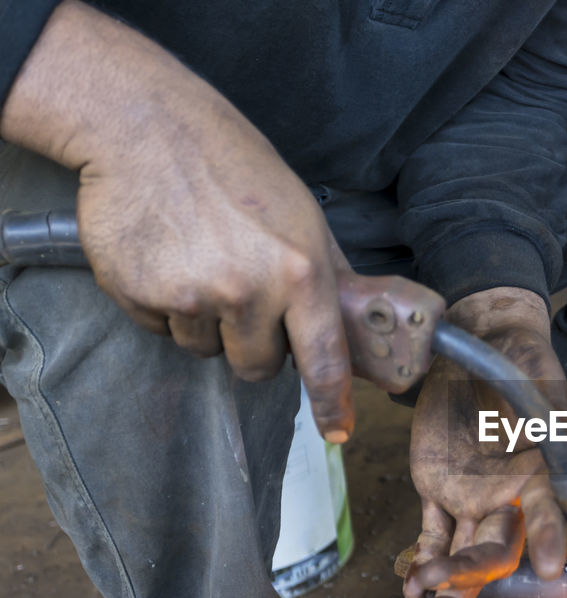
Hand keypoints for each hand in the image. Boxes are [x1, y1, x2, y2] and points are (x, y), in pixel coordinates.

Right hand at [0, 2, 353, 440]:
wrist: (148, 129)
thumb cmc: (236, 167)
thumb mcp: (304, 216)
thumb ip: (328, 275)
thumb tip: (357, 326)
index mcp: (302, 271)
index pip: (325, 358)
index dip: (334, 402)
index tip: (339, 431)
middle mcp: (250, 291)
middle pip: (259, 367)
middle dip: (254, 343)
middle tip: (242, 293)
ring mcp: (193, 296)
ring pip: (206, 349)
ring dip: (205, 321)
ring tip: (198, 259)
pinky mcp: (142, 296)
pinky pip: (161, 329)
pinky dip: (163, 305)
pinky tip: (166, 257)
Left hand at [402, 287, 566, 597]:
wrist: (476, 347)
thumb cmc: (517, 360)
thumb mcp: (535, 376)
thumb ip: (549, 408)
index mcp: (538, 472)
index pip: (547, 511)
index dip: (549, 536)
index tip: (548, 566)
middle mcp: (508, 495)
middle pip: (496, 548)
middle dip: (473, 577)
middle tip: (442, 591)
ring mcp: (471, 497)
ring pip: (462, 554)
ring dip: (447, 588)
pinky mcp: (437, 489)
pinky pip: (431, 534)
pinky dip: (422, 561)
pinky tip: (411, 590)